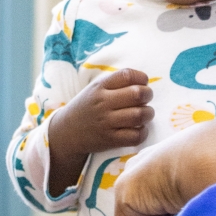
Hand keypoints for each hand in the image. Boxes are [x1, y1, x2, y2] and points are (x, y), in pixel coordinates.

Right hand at [48, 68, 153, 194]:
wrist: (67, 132)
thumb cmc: (88, 106)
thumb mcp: (95, 88)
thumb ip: (116, 83)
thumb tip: (144, 81)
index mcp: (100, 87)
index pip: (127, 75)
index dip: (141, 77)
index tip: (143, 83)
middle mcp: (103, 103)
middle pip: (137, 94)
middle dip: (148, 95)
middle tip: (146, 99)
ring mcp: (106, 122)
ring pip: (139, 115)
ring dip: (148, 114)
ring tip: (145, 114)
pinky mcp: (109, 140)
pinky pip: (135, 136)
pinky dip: (143, 132)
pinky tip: (139, 129)